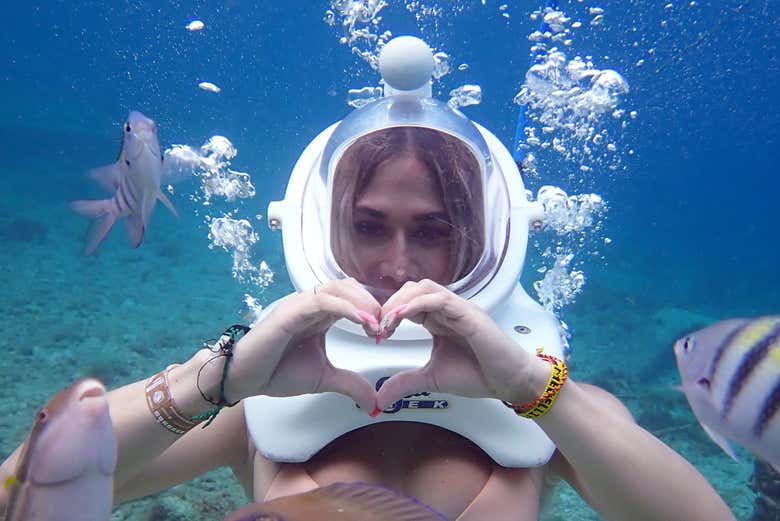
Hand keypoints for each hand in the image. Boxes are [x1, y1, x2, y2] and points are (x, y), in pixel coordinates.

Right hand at [226, 279, 382, 413]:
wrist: (245, 379)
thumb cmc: (277, 373)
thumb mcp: (324, 379)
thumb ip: (350, 384)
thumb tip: (374, 404)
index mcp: (321, 315)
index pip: (353, 298)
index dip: (372, 310)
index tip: (386, 332)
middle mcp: (312, 304)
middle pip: (349, 287)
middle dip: (371, 303)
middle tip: (385, 326)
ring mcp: (300, 305)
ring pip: (338, 288)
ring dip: (361, 303)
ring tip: (375, 324)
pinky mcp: (290, 311)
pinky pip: (322, 301)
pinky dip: (345, 308)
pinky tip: (361, 321)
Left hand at [374, 279, 548, 410]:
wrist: (510, 382)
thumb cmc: (479, 375)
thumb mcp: (432, 379)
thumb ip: (406, 383)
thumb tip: (380, 398)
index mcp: (438, 319)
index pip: (407, 302)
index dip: (388, 313)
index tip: (377, 334)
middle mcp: (447, 309)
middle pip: (412, 288)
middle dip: (390, 303)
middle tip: (378, 326)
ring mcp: (458, 308)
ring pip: (424, 287)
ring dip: (402, 300)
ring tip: (388, 321)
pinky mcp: (469, 314)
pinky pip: (440, 299)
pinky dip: (418, 303)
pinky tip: (404, 316)